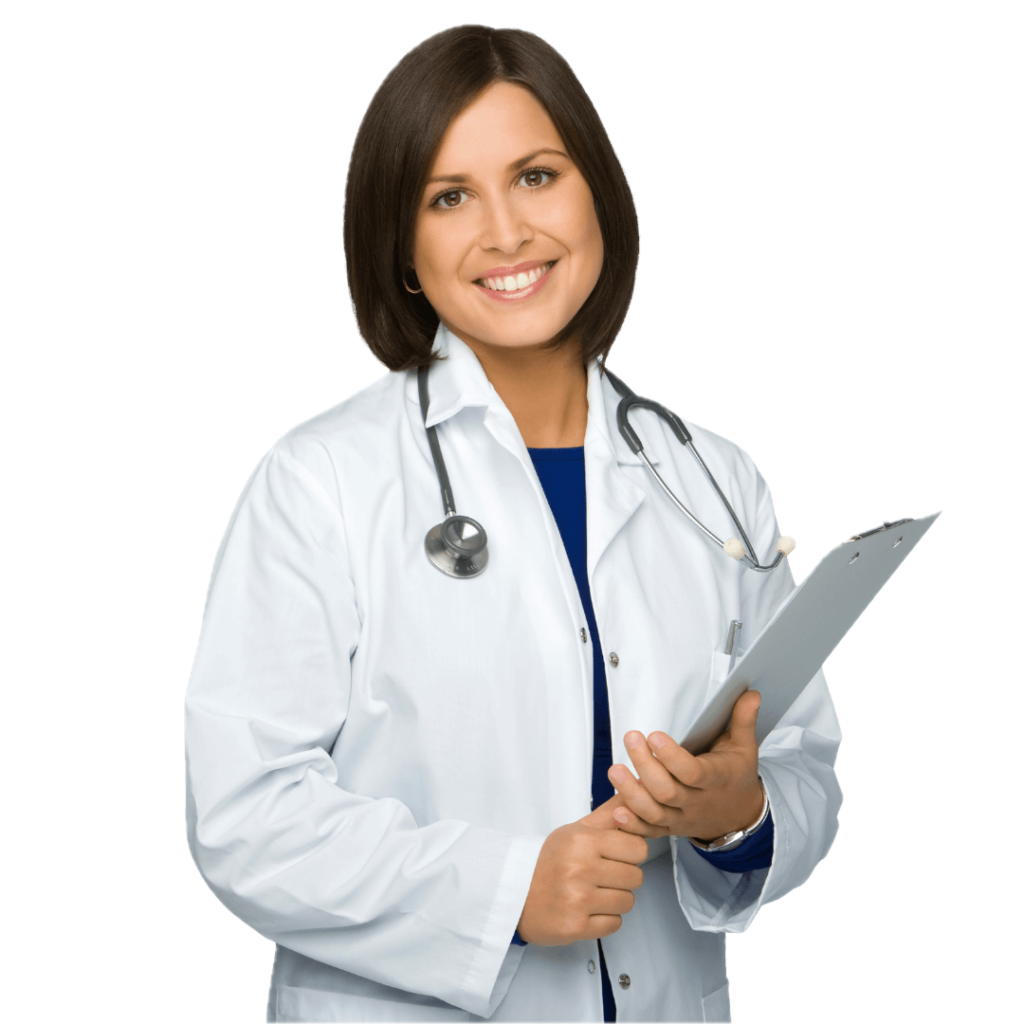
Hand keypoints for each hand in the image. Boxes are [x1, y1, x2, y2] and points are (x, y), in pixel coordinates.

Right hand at [516, 812, 647, 945]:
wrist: (516, 893)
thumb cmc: (548, 861)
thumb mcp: (574, 831)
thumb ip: (607, 815)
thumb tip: (631, 796)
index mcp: (582, 841)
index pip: (638, 848)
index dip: (631, 853)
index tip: (618, 855)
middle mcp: (580, 868)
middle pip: (636, 877)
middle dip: (623, 877)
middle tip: (603, 876)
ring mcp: (578, 899)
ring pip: (627, 901)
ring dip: (615, 899)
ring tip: (594, 892)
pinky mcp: (576, 926)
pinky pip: (615, 923)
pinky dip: (605, 919)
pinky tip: (588, 909)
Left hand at [601, 690, 764, 841]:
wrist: (739, 815)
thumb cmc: (736, 777)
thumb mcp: (745, 748)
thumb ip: (743, 720)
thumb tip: (751, 694)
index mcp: (715, 780)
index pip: (692, 772)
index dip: (671, 757)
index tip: (654, 735)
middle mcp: (696, 801)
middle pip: (667, 791)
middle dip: (645, 766)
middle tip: (631, 738)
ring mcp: (681, 817)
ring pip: (654, 813)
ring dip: (631, 793)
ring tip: (615, 770)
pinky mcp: (669, 828)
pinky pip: (648, 831)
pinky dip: (632, 825)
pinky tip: (616, 811)